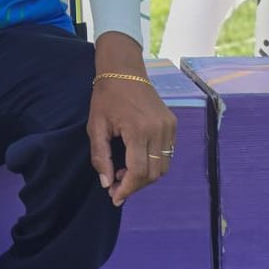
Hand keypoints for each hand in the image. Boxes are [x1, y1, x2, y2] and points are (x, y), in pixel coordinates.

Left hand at [88, 34, 177, 206]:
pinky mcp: (173, 124)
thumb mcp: (95, 125)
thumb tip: (106, 184)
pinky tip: (136, 161)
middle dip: (135, 185)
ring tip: (124, 173)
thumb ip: (100, 156)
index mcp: (139, 130)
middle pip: (153, 173)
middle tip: (117, 186)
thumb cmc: (106, 97)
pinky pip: (167, 153)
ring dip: (145, 176)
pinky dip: (154, 163)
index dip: (127, 188)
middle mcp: (159, 130)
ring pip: (163, 166)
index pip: (138, 171)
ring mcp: (169, 127)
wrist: (123, 71)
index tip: (115, 197)